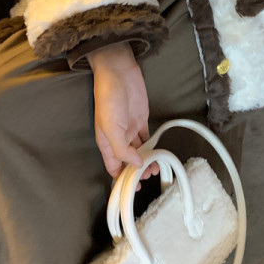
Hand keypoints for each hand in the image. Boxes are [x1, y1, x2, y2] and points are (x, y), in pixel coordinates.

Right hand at [88, 43, 156, 183]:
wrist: (118, 73)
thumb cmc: (109, 99)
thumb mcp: (111, 128)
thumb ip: (122, 149)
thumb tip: (136, 164)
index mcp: (106, 141)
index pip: (113, 166)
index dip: (120, 179)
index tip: (131, 190)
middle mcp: (117, 137)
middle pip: (127, 160)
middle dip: (136, 171)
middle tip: (148, 179)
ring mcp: (130, 128)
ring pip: (138, 151)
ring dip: (146, 161)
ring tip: (155, 169)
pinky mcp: (141, 120)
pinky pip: (146, 138)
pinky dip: (151, 147)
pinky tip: (157, 154)